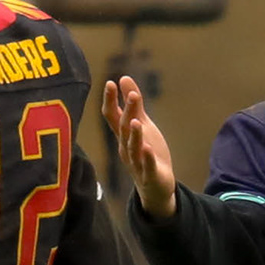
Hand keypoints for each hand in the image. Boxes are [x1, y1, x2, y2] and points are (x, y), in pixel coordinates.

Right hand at [100, 74, 177, 217]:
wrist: (155, 187)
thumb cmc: (146, 152)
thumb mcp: (142, 125)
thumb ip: (134, 104)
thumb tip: (124, 78)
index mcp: (123, 135)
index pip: (112, 115)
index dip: (110, 100)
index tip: (109, 82)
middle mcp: (126, 148)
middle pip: (124, 128)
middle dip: (128, 111)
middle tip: (133, 95)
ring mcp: (137, 162)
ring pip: (133, 147)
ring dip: (134, 135)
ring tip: (136, 121)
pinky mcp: (149, 175)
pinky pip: (147, 166)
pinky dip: (147, 158)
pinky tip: (148, 149)